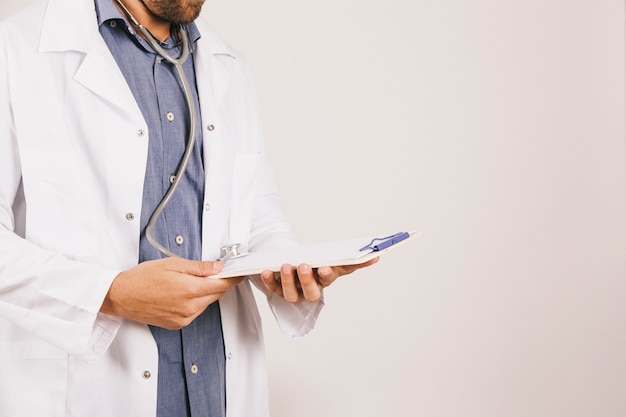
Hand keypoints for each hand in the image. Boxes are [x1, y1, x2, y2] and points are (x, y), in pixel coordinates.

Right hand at [100, 257, 243, 329]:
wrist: (121, 296)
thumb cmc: (142, 278)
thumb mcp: (172, 264)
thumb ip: (198, 267)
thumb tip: (218, 267)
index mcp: (190, 290)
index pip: (222, 285)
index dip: (233, 278)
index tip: (239, 273)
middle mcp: (189, 307)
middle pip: (216, 294)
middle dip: (217, 283)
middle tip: (213, 271)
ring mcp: (184, 318)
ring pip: (206, 303)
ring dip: (205, 292)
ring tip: (188, 281)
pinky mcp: (178, 324)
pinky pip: (195, 311)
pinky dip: (194, 302)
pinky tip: (181, 293)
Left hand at [259, 257, 378, 302]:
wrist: (295, 266)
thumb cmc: (316, 263)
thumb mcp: (333, 260)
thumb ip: (353, 262)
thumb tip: (375, 256)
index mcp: (325, 280)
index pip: (329, 279)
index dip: (327, 275)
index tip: (324, 267)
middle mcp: (310, 290)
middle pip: (310, 292)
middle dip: (306, 280)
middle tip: (302, 266)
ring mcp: (294, 292)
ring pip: (291, 294)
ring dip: (287, 281)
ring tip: (286, 266)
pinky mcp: (278, 290)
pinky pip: (273, 289)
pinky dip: (269, 281)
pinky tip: (265, 271)